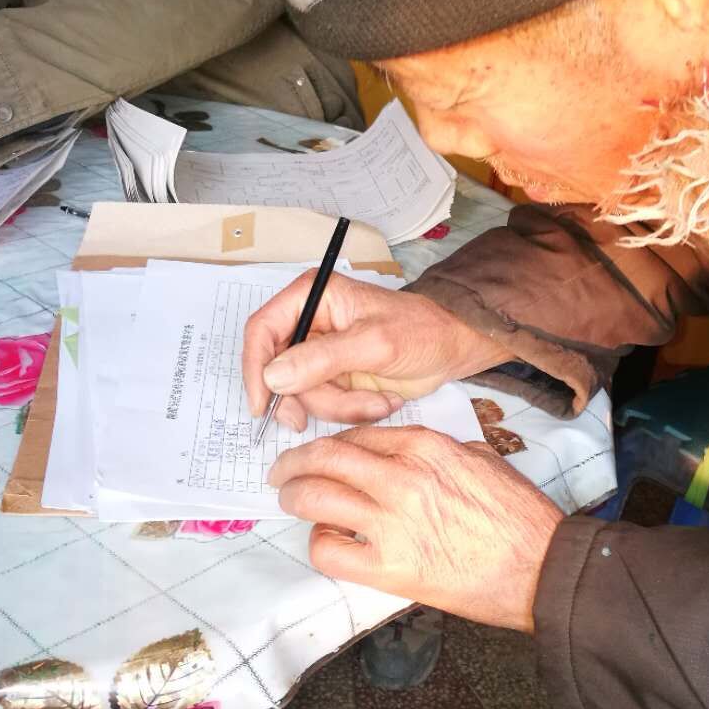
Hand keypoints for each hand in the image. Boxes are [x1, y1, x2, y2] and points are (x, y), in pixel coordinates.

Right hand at [243, 272, 502, 430]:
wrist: (453, 349)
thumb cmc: (422, 330)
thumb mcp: (375, 343)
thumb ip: (322, 359)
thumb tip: (274, 376)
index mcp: (312, 297)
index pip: (261, 331)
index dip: (255, 369)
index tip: (263, 406)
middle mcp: (309, 324)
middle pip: (280, 372)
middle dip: (314, 396)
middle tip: (344, 406)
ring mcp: (320, 355)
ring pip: (303, 396)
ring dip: (341, 406)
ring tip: (377, 398)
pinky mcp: (335, 379)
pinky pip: (325, 406)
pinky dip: (352, 411)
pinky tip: (380, 400)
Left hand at [269, 425, 563, 631]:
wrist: (541, 568)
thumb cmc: (520, 517)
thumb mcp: (481, 459)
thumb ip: (437, 451)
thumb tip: (401, 455)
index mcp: (427, 447)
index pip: (357, 435)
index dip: (330, 443)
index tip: (320, 453)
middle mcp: (402, 478)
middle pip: (325, 458)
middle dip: (294, 463)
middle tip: (281, 472)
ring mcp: (391, 523)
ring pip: (315, 498)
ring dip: (295, 497)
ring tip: (290, 502)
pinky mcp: (389, 568)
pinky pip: (329, 550)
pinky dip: (319, 543)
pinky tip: (328, 541)